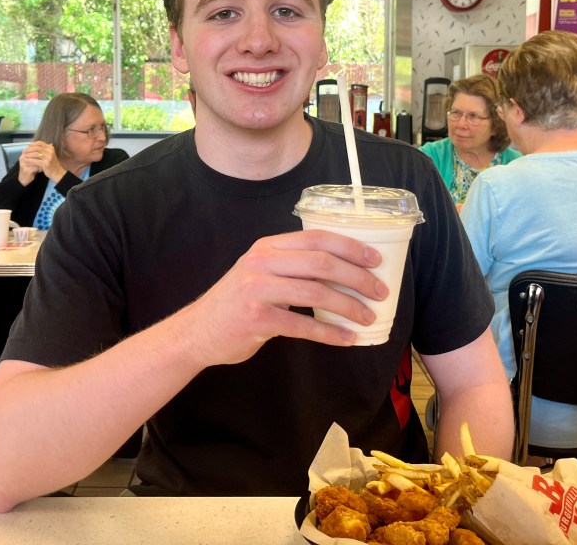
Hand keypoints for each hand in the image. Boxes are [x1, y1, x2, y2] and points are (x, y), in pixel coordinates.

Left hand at [19, 141, 65, 184]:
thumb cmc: (52, 163)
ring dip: (28, 155)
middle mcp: (50, 151)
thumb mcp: (49, 154)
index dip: (32, 144)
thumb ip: (43, 150)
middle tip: (23, 152)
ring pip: (35, 154)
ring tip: (23, 156)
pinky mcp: (46, 163)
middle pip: (36, 148)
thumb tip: (33, 145)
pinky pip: (35, 161)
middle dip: (28, 149)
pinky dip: (29, 160)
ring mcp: (48, 157)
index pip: (39, 143)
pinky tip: (25, 161)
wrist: (57, 172)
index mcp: (50, 148)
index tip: (27, 147)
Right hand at [177, 229, 386, 367]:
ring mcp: (257, 290)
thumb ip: (291, 266)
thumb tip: (342, 272)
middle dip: (357, 277)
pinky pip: (303, 326)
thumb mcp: (259, 272)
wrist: (197, 331)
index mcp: (267, 246)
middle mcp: (262, 262)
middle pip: (321, 263)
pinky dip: (330, 333)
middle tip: (379, 291)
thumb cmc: (236, 303)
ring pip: (316, 293)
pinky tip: (347, 339)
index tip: (375, 259)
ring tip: (368, 317)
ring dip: (349, 306)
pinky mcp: (256, 319)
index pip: (316, 237)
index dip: (350, 246)